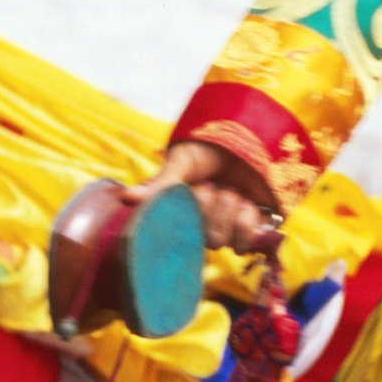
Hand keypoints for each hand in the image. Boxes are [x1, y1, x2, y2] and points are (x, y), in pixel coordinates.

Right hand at [158, 137, 281, 254]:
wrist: (248, 138)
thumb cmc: (209, 150)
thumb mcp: (181, 162)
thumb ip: (161, 185)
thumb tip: (127, 198)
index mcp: (181, 213)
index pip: (177, 234)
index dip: (189, 213)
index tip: (195, 189)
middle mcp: (202, 226)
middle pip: (205, 240)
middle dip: (211, 207)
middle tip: (214, 185)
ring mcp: (227, 230)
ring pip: (224, 241)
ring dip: (230, 209)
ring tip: (231, 190)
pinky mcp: (253, 230)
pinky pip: (248, 243)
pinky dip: (249, 219)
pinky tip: (248, 202)